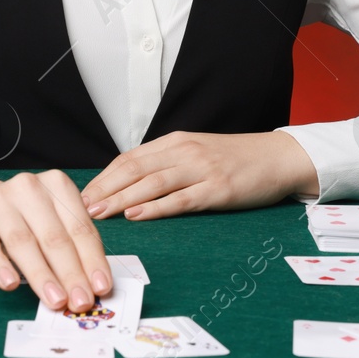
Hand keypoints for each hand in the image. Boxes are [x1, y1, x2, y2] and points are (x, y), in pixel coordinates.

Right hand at [0, 170, 111, 312]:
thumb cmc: (23, 218)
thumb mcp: (51, 222)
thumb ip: (72, 246)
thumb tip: (93, 284)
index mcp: (56, 184)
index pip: (80, 227)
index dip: (92, 260)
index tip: (102, 288)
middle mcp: (28, 187)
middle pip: (54, 237)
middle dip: (71, 273)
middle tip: (81, 301)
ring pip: (23, 242)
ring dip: (41, 275)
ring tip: (55, 300)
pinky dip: (0, 265)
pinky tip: (10, 284)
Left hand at [81, 131, 319, 220]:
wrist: (278, 157)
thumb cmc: (236, 159)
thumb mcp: (196, 152)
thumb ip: (167, 163)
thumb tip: (130, 184)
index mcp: (175, 142)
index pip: (129, 159)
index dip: (102, 178)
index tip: (81, 196)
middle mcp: (184, 152)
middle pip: (134, 170)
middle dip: (103, 190)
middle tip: (80, 209)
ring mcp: (201, 170)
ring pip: (152, 184)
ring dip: (120, 199)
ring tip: (98, 214)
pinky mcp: (218, 189)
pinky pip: (180, 199)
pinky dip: (155, 208)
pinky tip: (136, 215)